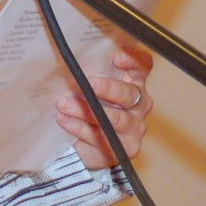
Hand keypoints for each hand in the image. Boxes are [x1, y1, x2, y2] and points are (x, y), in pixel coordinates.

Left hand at [57, 46, 153, 169]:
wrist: (86, 145)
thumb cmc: (88, 107)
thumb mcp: (88, 88)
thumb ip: (85, 74)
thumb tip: (63, 60)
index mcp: (133, 83)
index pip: (142, 67)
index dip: (134, 60)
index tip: (116, 57)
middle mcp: (139, 104)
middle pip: (129, 93)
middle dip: (108, 88)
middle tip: (89, 84)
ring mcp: (134, 127)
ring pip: (115, 118)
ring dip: (87, 110)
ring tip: (63, 104)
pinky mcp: (124, 148)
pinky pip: (102, 136)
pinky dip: (80, 127)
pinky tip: (64, 120)